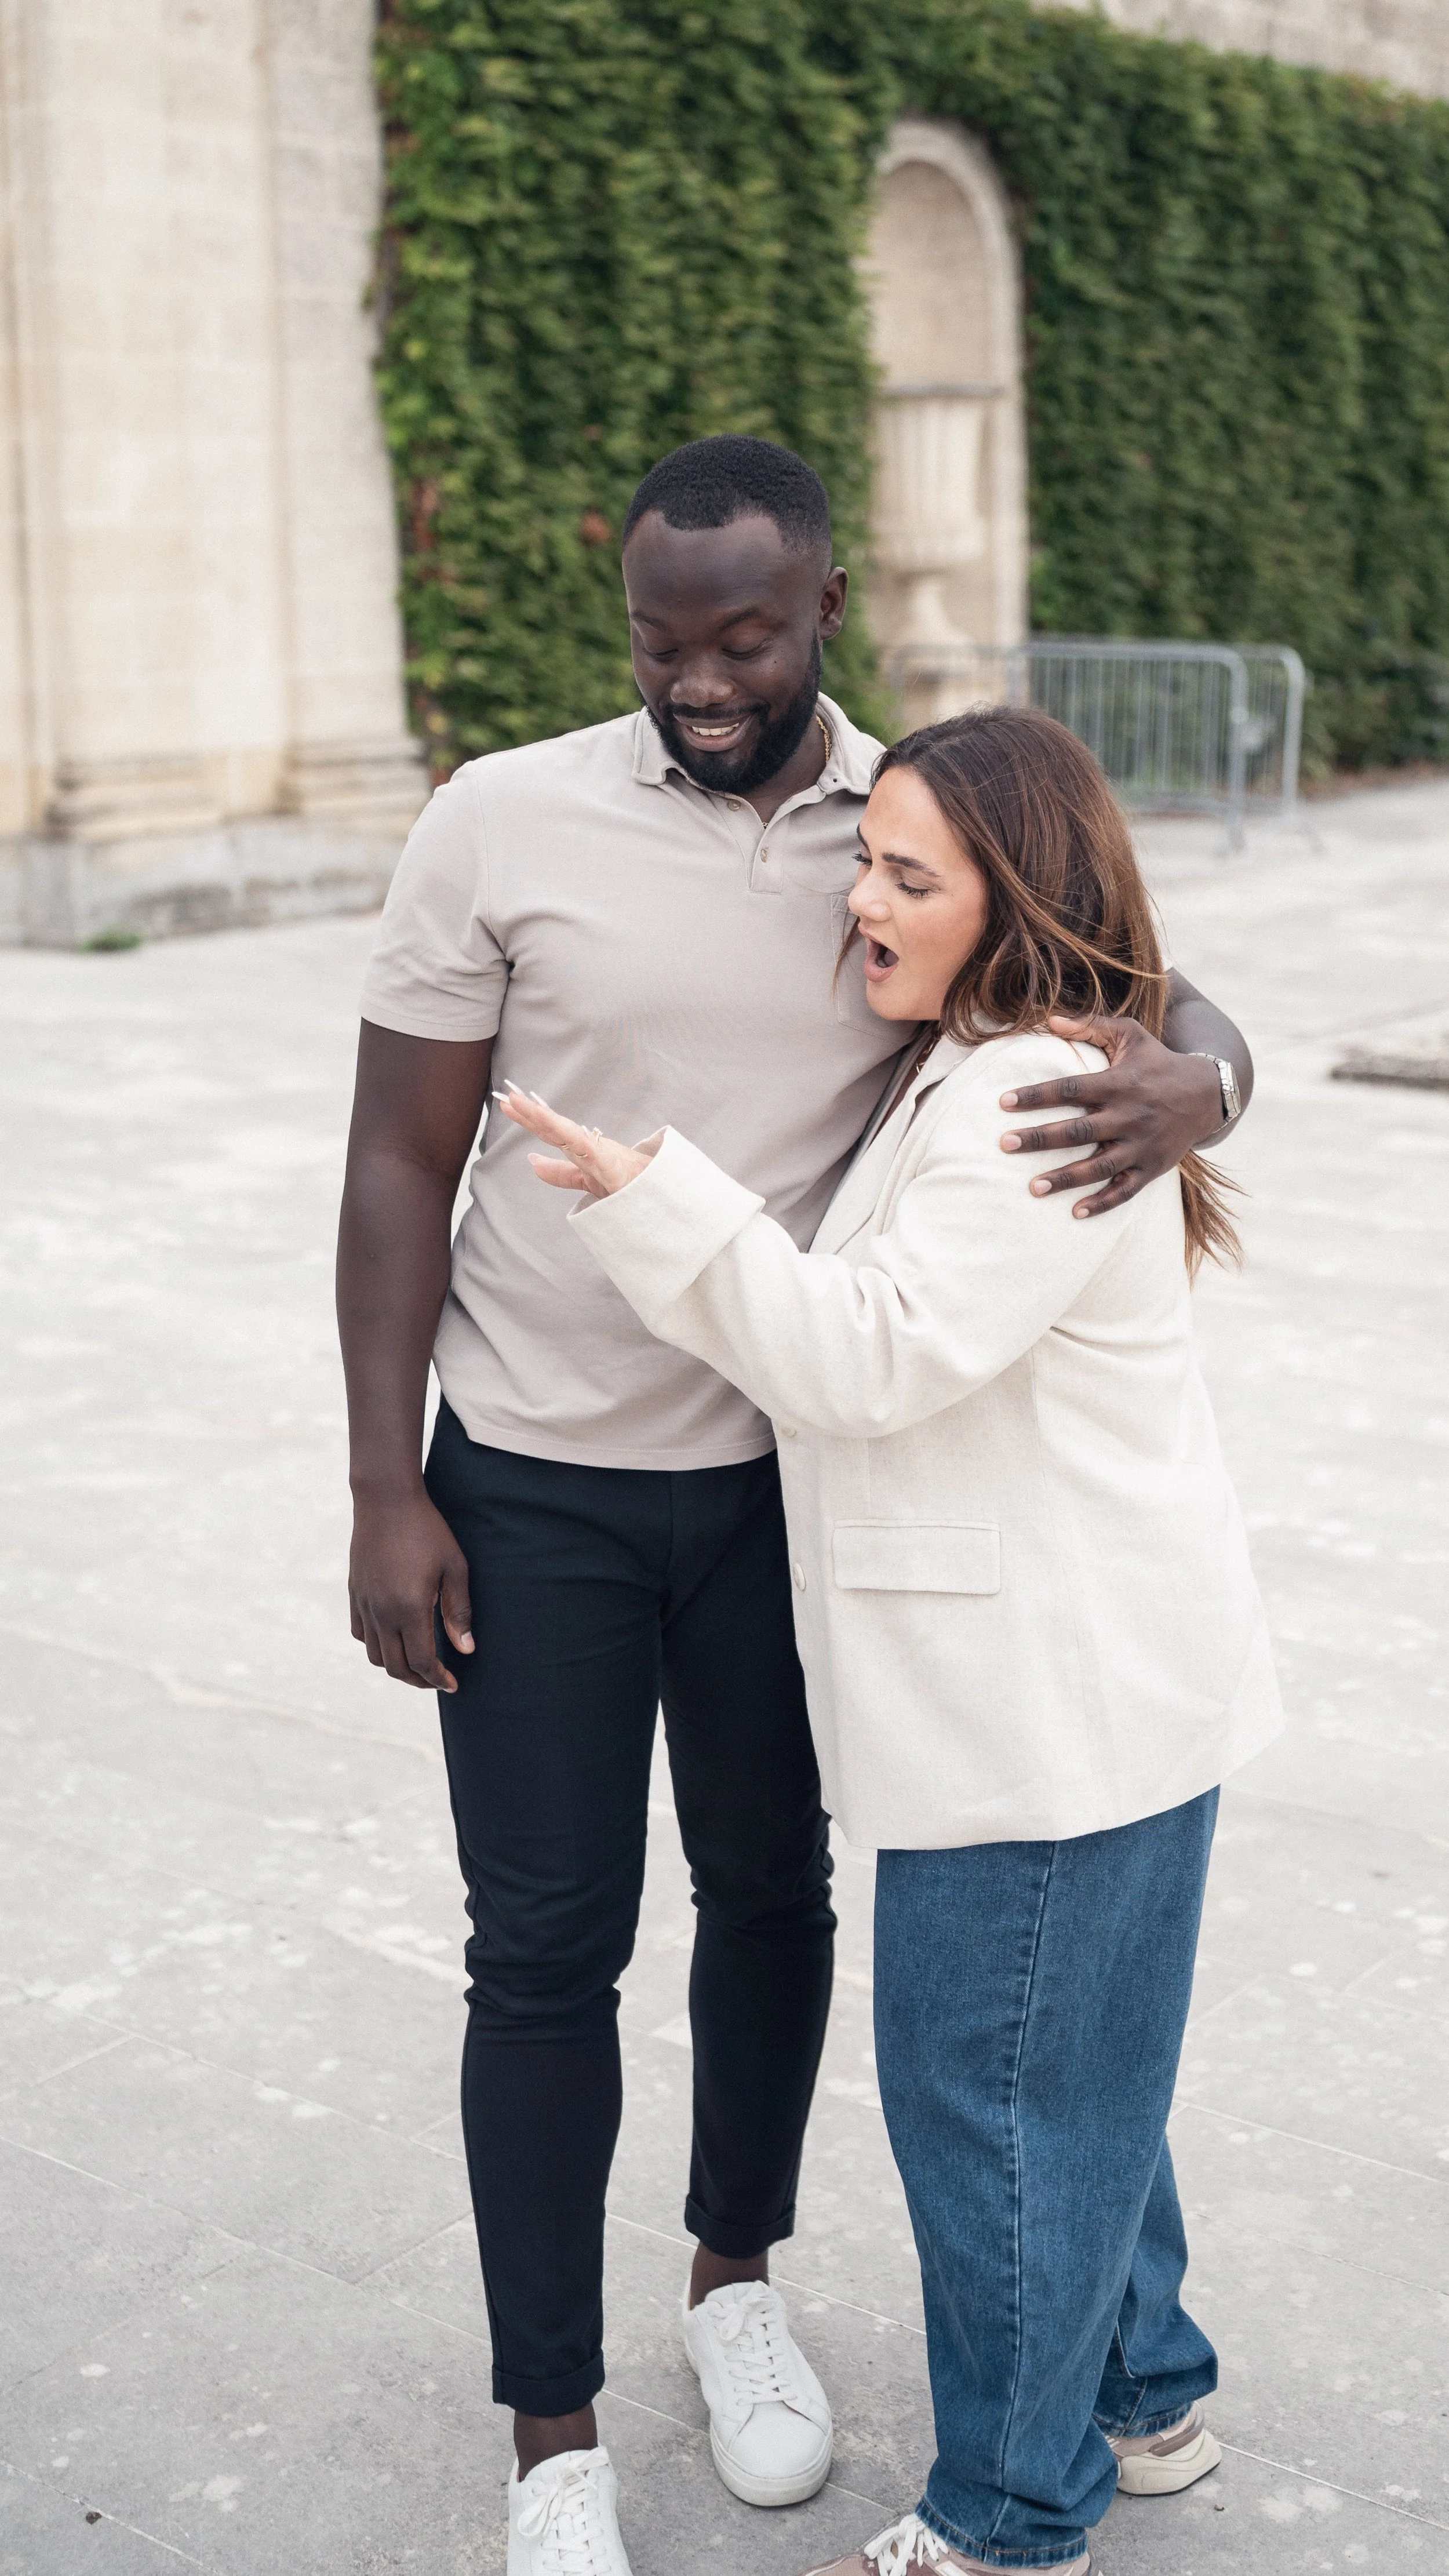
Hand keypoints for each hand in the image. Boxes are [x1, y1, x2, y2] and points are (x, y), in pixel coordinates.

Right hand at [349, 1488, 473, 1691]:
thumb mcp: (454, 1568)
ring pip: (375, 1655)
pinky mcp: (355, 1593)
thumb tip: (466, 1649)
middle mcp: (382, 1612)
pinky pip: (360, 1633)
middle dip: (418, 1680)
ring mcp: (364, 1604)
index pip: (422, 1661)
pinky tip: (394, 1637)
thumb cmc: (427, 1530)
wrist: (386, 1500)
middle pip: (396, 1667)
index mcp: (410, 1608)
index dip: (438, 1679)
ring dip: (397, 1666)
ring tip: (417, 1662)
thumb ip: (459, 1611)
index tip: (453, 1684)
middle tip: (437, 1679)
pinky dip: (376, 1645)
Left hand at [496, 1082, 658, 1198]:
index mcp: (582, 1150)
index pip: (551, 1131)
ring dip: (545, 1119)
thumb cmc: (629, 1188)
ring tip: (522, 1104)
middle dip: (531, 1112)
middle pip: (555, 1128)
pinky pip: (589, 1151)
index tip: (508, 1102)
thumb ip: (560, 1173)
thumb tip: (532, 1161)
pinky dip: (573, 1138)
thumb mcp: (587, 1181)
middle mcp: (590, 1148)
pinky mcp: (612, 1168)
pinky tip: (555, 1127)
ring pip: (568, 1134)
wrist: (661, 1201)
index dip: (529, 1117)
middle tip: (507, 1095)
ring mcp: (601, 1156)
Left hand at [999, 1014, 1222, 1216]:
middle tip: (1005, 1144)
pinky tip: (1076, 1212)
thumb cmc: (1157, 1062)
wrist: (1206, 1094)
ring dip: (1066, 1178)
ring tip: (1033, 1187)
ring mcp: (1142, 1145)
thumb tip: (1048, 1020)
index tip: (1004, 1102)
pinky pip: (1126, 1190)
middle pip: (1078, 1131)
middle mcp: (1129, 1116)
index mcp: (1119, 1084)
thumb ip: (1090, 1025)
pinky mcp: (1152, 1167)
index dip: (1037, 1095)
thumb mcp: (1130, 1035)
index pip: (1071, 1089)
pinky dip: (1103, 1202)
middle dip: (1040, 1138)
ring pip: (1099, 1166)